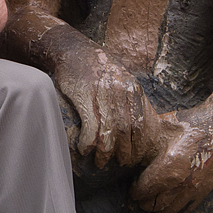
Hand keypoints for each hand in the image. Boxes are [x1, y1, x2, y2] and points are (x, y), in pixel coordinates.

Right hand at [53, 48, 157, 167]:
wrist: (71, 49)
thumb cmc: (95, 66)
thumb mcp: (119, 77)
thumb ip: (129, 97)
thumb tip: (139, 120)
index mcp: (131, 88)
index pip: (142, 123)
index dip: (139, 143)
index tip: (136, 156)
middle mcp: (120, 91)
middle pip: (127, 130)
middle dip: (125, 151)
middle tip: (121, 163)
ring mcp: (102, 95)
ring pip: (110, 132)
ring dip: (105, 152)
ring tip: (101, 162)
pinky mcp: (84, 97)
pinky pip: (90, 127)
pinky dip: (88, 142)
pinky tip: (84, 149)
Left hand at [130, 106, 212, 212]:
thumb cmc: (190, 123)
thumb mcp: (162, 127)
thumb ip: (145, 143)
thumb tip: (128, 154)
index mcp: (168, 166)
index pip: (144, 190)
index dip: (135, 191)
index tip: (132, 188)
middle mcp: (181, 182)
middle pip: (154, 204)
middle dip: (144, 201)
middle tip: (140, 195)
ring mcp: (195, 188)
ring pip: (169, 211)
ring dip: (158, 208)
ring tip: (153, 200)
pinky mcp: (205, 190)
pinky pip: (186, 210)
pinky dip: (175, 210)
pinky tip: (169, 201)